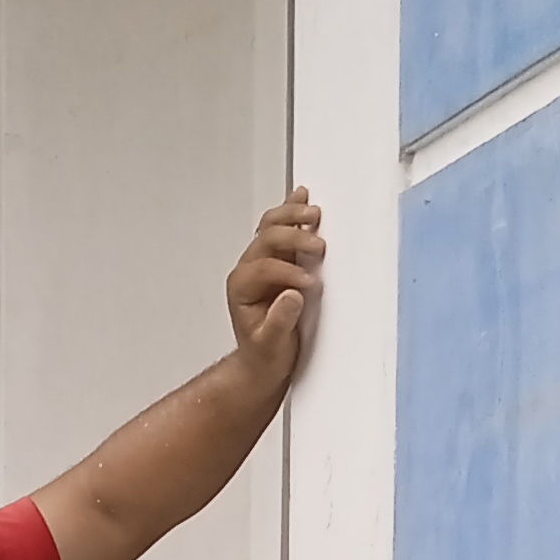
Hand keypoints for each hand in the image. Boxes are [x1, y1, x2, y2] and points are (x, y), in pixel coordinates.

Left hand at [225, 188, 325, 390]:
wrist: (263, 361)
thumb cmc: (265, 354)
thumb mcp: (271, 345)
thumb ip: (279, 322)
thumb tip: (292, 295)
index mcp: (242, 287)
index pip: (265, 267)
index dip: (288, 273)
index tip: (309, 285)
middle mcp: (249, 269)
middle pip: (268, 238)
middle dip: (294, 238)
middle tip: (317, 246)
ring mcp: (263, 261)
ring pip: (273, 226)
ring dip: (293, 217)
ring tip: (313, 214)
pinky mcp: (278, 259)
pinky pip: (281, 228)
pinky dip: (293, 212)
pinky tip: (302, 197)